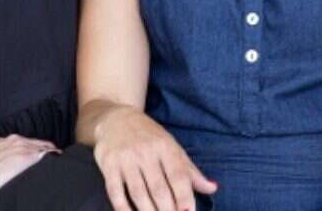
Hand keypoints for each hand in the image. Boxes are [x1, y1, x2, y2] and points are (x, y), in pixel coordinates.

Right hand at [93, 106, 216, 210]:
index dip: (184, 197)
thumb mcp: (172, 147)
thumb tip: (212, 189)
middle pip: (159, 188)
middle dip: (167, 210)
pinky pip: (115, 191)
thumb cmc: (149, 137)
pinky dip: (123, 208)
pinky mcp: (109, 165)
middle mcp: (147, 152)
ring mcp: (126, 159)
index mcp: (166, 147)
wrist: (116, 119)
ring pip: (139, 192)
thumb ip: (190, 171)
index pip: (178, 176)